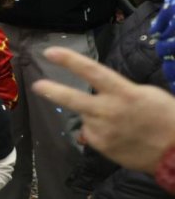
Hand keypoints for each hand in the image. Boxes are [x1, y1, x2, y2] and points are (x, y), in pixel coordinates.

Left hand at [35, 46, 174, 172]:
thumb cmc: (166, 117)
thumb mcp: (147, 94)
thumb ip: (121, 90)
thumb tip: (102, 90)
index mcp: (124, 93)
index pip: (93, 72)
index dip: (70, 61)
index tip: (51, 52)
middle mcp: (109, 111)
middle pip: (73, 99)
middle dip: (53, 91)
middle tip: (37, 85)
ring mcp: (103, 131)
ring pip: (86, 118)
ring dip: (95, 116)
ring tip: (120, 123)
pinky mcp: (101, 147)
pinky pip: (92, 133)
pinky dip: (99, 131)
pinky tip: (118, 135)